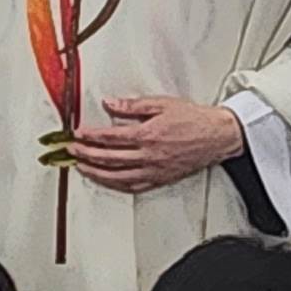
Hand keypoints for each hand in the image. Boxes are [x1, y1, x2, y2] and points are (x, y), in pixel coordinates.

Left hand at [66, 94, 246, 194]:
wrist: (218, 136)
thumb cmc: (194, 119)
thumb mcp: (161, 104)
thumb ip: (132, 106)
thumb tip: (110, 104)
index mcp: (148, 135)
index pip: (110, 137)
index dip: (90, 136)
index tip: (77, 134)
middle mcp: (149, 156)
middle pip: (109, 158)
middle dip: (86, 155)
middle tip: (72, 151)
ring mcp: (155, 170)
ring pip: (118, 177)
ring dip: (96, 173)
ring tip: (82, 168)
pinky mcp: (161, 179)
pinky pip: (133, 186)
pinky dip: (116, 185)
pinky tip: (107, 181)